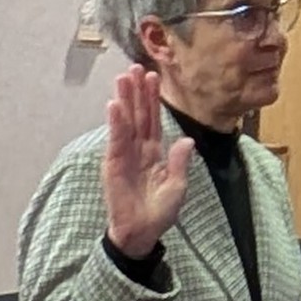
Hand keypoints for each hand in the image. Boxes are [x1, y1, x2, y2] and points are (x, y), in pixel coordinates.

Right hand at [102, 66, 195, 257]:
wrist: (140, 234)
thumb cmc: (159, 213)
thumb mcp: (176, 187)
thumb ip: (179, 163)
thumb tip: (187, 140)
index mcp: (155, 153)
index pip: (154, 121)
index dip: (153, 100)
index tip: (153, 77)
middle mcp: (138, 149)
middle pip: (138, 115)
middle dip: (137, 92)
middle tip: (135, 67)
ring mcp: (124, 155)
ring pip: (126, 122)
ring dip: (124, 100)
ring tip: (123, 78)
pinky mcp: (113, 164)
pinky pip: (116, 140)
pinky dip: (115, 123)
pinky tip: (114, 105)